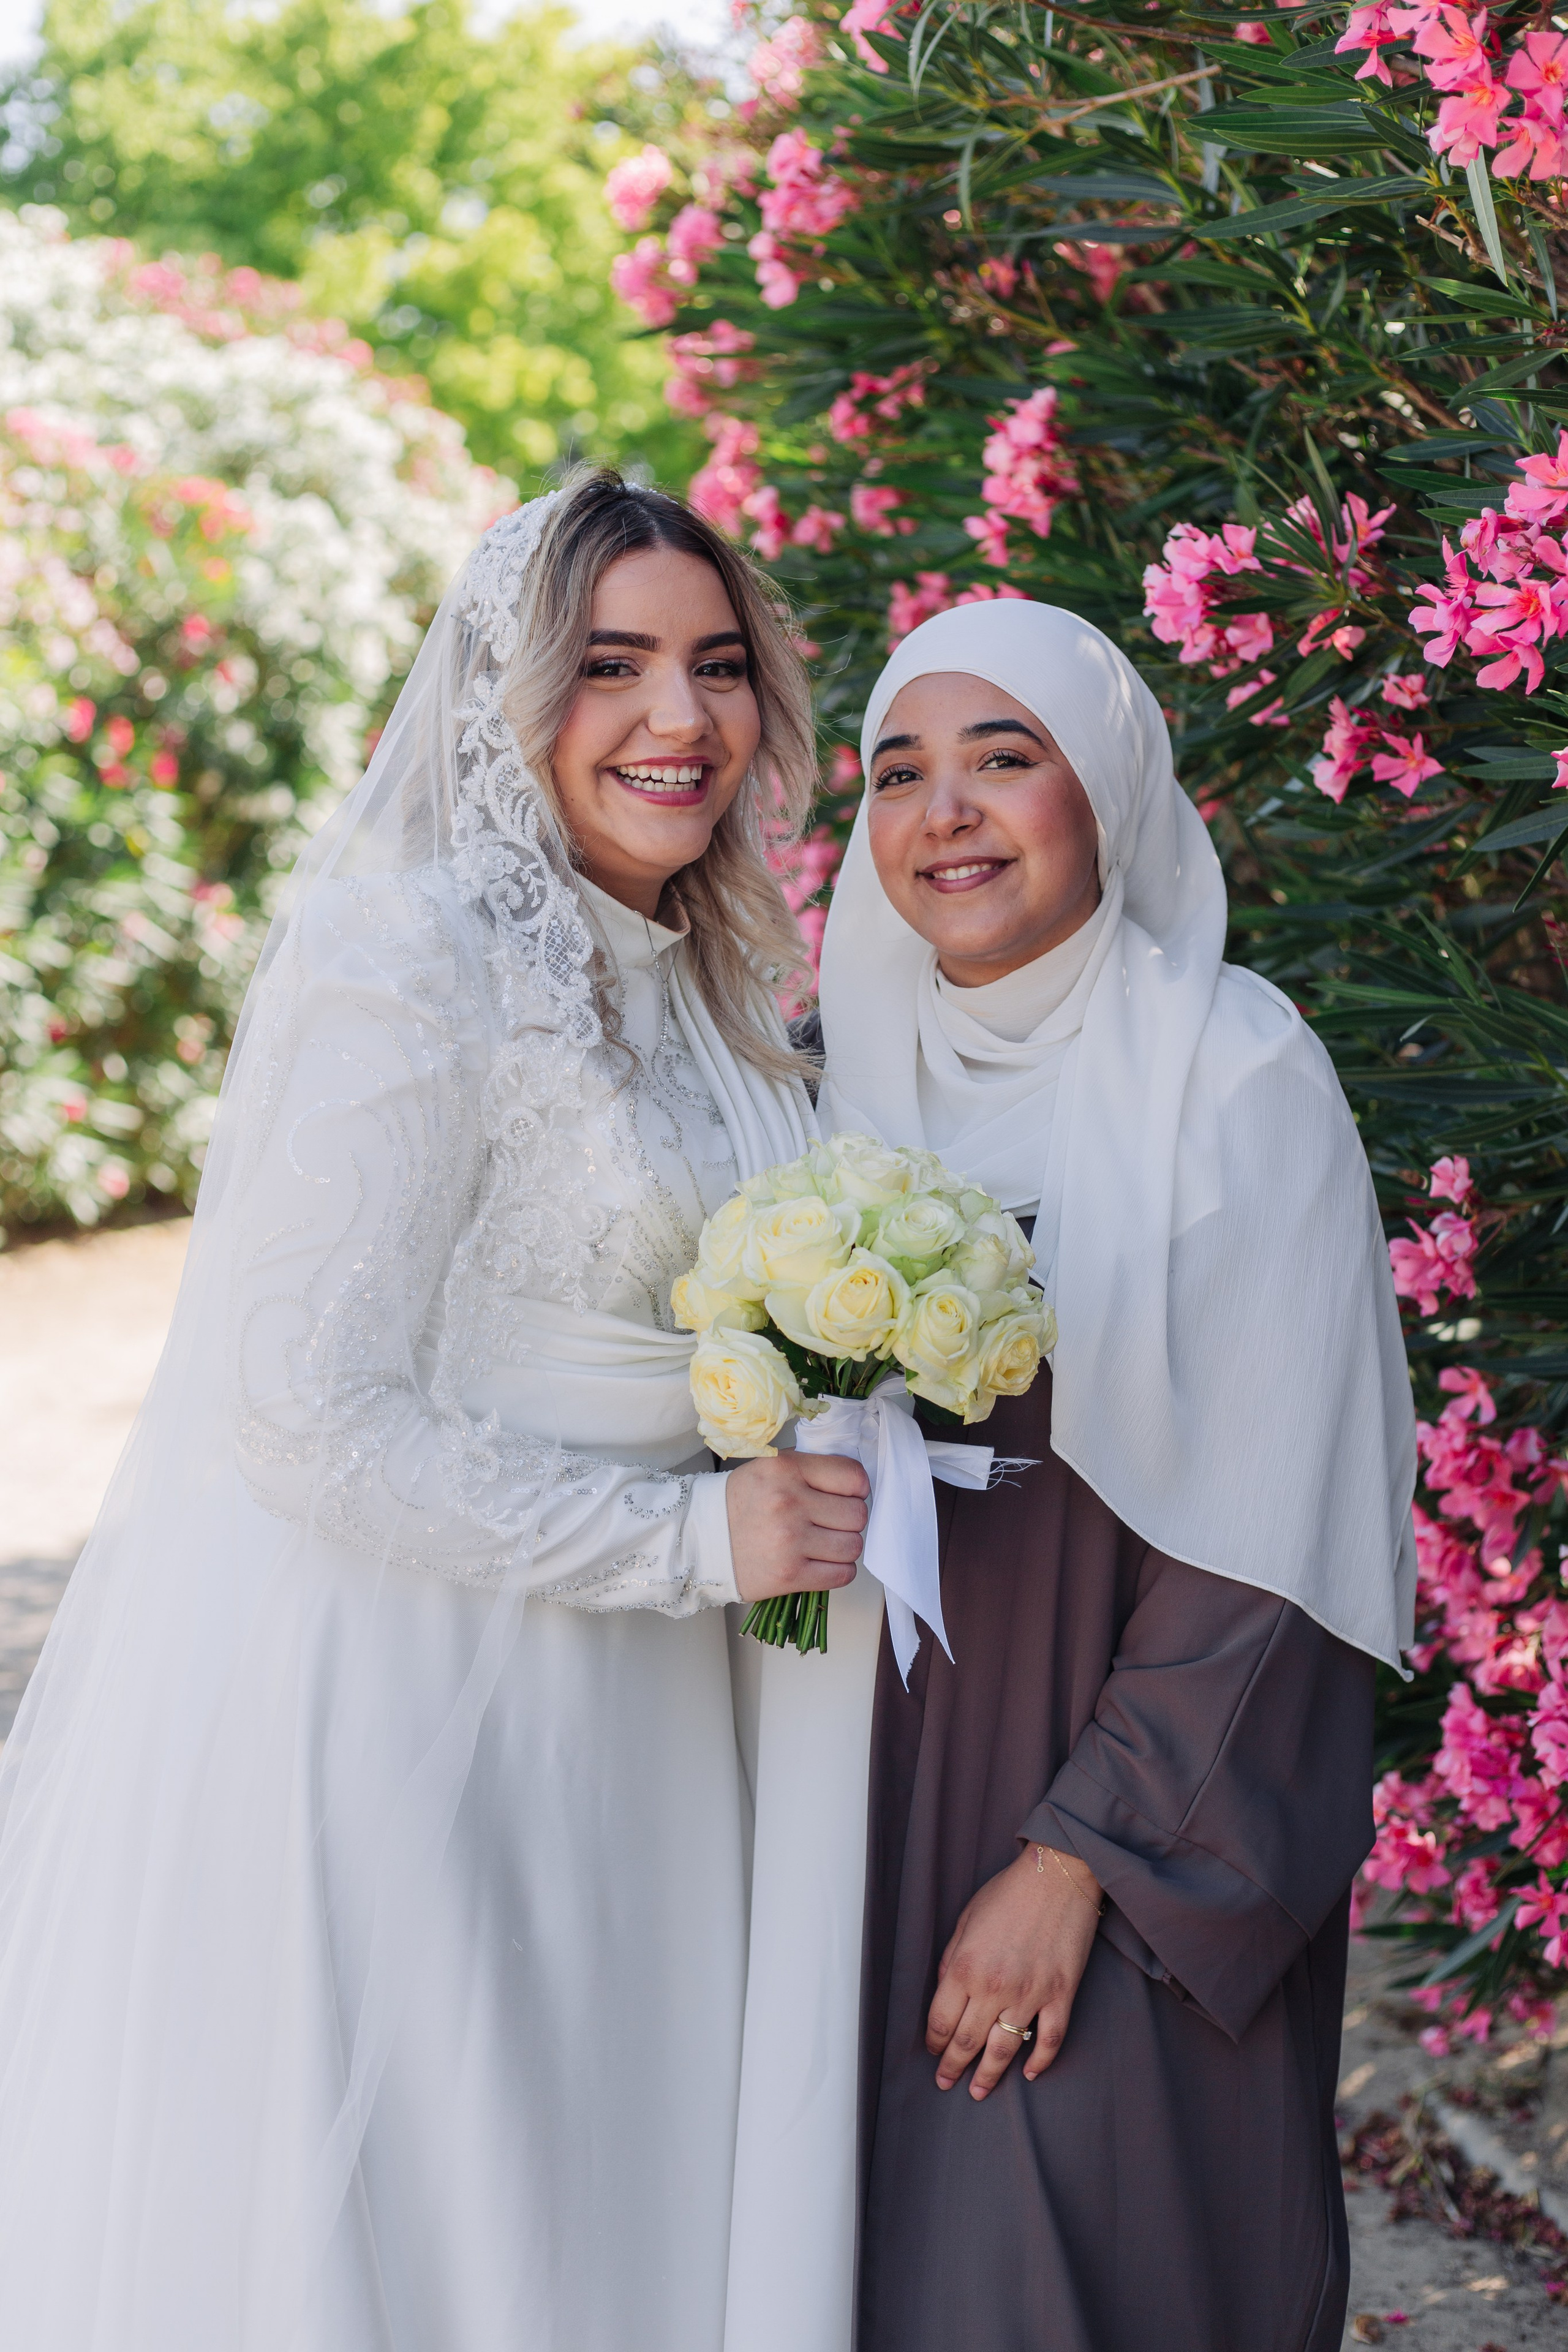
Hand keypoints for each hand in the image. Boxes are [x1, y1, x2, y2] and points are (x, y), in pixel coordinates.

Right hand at [725, 1451, 869, 1604]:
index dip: (857, 1489)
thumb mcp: (771, 1468)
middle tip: (831, 1521)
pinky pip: (842, 1574)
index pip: (853, 1477)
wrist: (700, 1539)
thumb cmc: (740, 1503)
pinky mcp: (789, 1575)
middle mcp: (788, 1503)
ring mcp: (789, 1541)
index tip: (848, 1495)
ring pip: (853, 1545)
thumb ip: (812, 1468)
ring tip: (824, 1543)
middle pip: (857, 1514)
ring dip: (844, 1546)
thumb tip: (855, 1481)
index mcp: (786, 1469)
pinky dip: (839, 1570)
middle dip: (849, 1519)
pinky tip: (822, 1562)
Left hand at [926, 1843, 1101, 2101]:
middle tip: (945, 2083)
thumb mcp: (966, 1920)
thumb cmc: (1008, 1893)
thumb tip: (945, 1992)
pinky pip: (1049, 2039)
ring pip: (1004, 2050)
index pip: (941, 2021)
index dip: (934, 2042)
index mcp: (965, 1967)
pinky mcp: (1060, 1994)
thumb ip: (952, 1959)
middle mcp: (994, 1987)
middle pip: (968, 2041)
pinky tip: (1028, 2074)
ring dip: (988, 2075)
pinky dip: (1040, 2061)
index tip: (933, 2053)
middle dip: (953, 2067)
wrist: (1058, 1875)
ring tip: (978, 2092)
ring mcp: (1030, 1994)